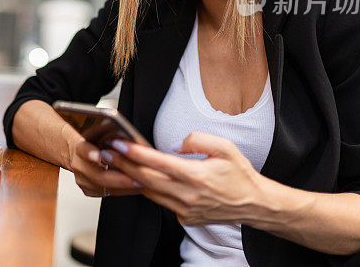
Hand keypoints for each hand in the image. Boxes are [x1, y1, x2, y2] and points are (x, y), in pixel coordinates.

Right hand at [67, 136, 142, 197]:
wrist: (70, 148)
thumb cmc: (87, 136)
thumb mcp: (94, 130)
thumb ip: (107, 132)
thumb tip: (128, 137)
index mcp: (78, 146)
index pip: (82, 149)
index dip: (90, 153)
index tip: (99, 155)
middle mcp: (78, 164)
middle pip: (97, 176)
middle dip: (120, 179)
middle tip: (138, 179)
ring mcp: (81, 179)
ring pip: (104, 188)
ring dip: (125, 187)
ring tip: (142, 183)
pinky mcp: (88, 189)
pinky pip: (107, 192)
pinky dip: (123, 190)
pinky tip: (136, 187)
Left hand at [107, 132, 268, 224]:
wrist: (254, 204)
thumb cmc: (239, 174)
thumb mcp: (224, 147)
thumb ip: (197, 140)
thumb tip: (173, 145)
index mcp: (196, 176)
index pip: (157, 162)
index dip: (135, 152)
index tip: (119, 143)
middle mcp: (187, 196)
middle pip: (145, 179)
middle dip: (122, 164)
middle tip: (106, 151)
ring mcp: (185, 210)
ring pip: (149, 193)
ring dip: (131, 178)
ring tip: (116, 162)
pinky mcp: (185, 219)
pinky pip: (161, 202)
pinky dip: (149, 189)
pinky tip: (139, 178)